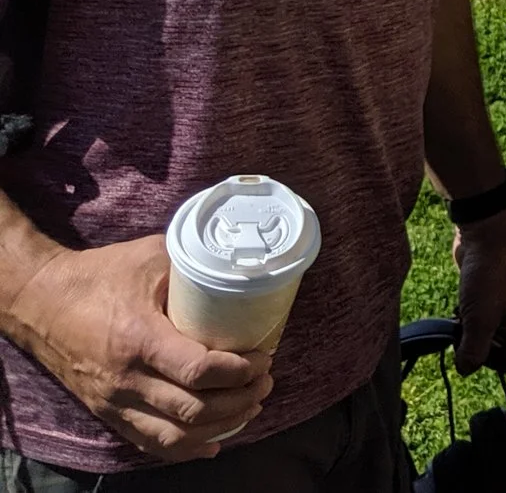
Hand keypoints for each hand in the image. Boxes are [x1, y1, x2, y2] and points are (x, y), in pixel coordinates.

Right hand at [2, 235, 272, 459]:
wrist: (40, 302)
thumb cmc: (99, 275)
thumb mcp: (151, 257)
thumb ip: (194, 266)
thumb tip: (242, 268)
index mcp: (140, 339)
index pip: (198, 371)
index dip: (240, 371)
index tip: (263, 358)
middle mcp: (126, 380)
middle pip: (193, 409)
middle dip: (240, 400)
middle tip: (264, 382)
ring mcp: (113, 402)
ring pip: (175, 434)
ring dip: (220, 426)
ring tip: (250, 407)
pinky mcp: (106, 412)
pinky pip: (148, 442)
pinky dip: (184, 448)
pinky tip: (213, 443)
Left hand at [451, 214, 505, 373]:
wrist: (483, 237)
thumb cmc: (489, 276)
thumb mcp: (481, 319)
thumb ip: (474, 350)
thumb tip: (466, 370)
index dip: (490, 361)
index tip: (473, 347)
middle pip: (495, 350)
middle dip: (475, 342)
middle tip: (466, 327)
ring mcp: (504, 308)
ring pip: (483, 335)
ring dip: (468, 330)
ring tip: (464, 313)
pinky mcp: (489, 299)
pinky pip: (477, 320)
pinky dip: (465, 318)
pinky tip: (461, 307)